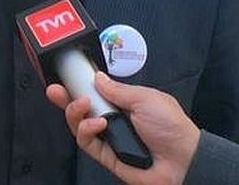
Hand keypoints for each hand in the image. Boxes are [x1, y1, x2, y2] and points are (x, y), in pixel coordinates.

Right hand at [46, 72, 199, 184]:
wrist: (183, 160)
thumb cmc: (172, 127)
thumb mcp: (145, 98)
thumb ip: (118, 90)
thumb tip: (98, 78)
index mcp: (124, 104)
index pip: (95, 94)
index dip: (79, 87)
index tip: (65, 78)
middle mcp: (113, 121)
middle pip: (81, 110)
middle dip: (66, 99)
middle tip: (56, 91)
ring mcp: (109, 139)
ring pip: (79, 126)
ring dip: (75, 113)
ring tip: (84, 105)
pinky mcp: (106, 156)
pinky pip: (87, 143)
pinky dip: (87, 131)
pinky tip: (98, 124)